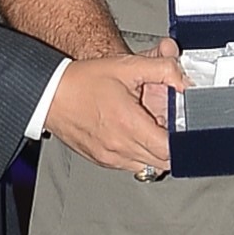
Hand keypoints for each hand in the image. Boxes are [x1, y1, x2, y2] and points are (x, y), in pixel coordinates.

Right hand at [46, 45, 183, 176]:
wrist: (49, 93)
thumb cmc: (82, 81)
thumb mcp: (127, 66)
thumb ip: (162, 69)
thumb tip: (184, 80)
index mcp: (128, 124)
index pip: (170, 150)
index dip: (183, 140)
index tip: (183, 128)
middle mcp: (119, 146)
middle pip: (163, 162)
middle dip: (172, 146)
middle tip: (169, 126)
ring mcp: (109, 157)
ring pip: (148, 167)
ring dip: (155, 152)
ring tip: (149, 129)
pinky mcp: (101, 160)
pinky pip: (130, 166)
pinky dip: (138, 154)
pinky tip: (132, 133)